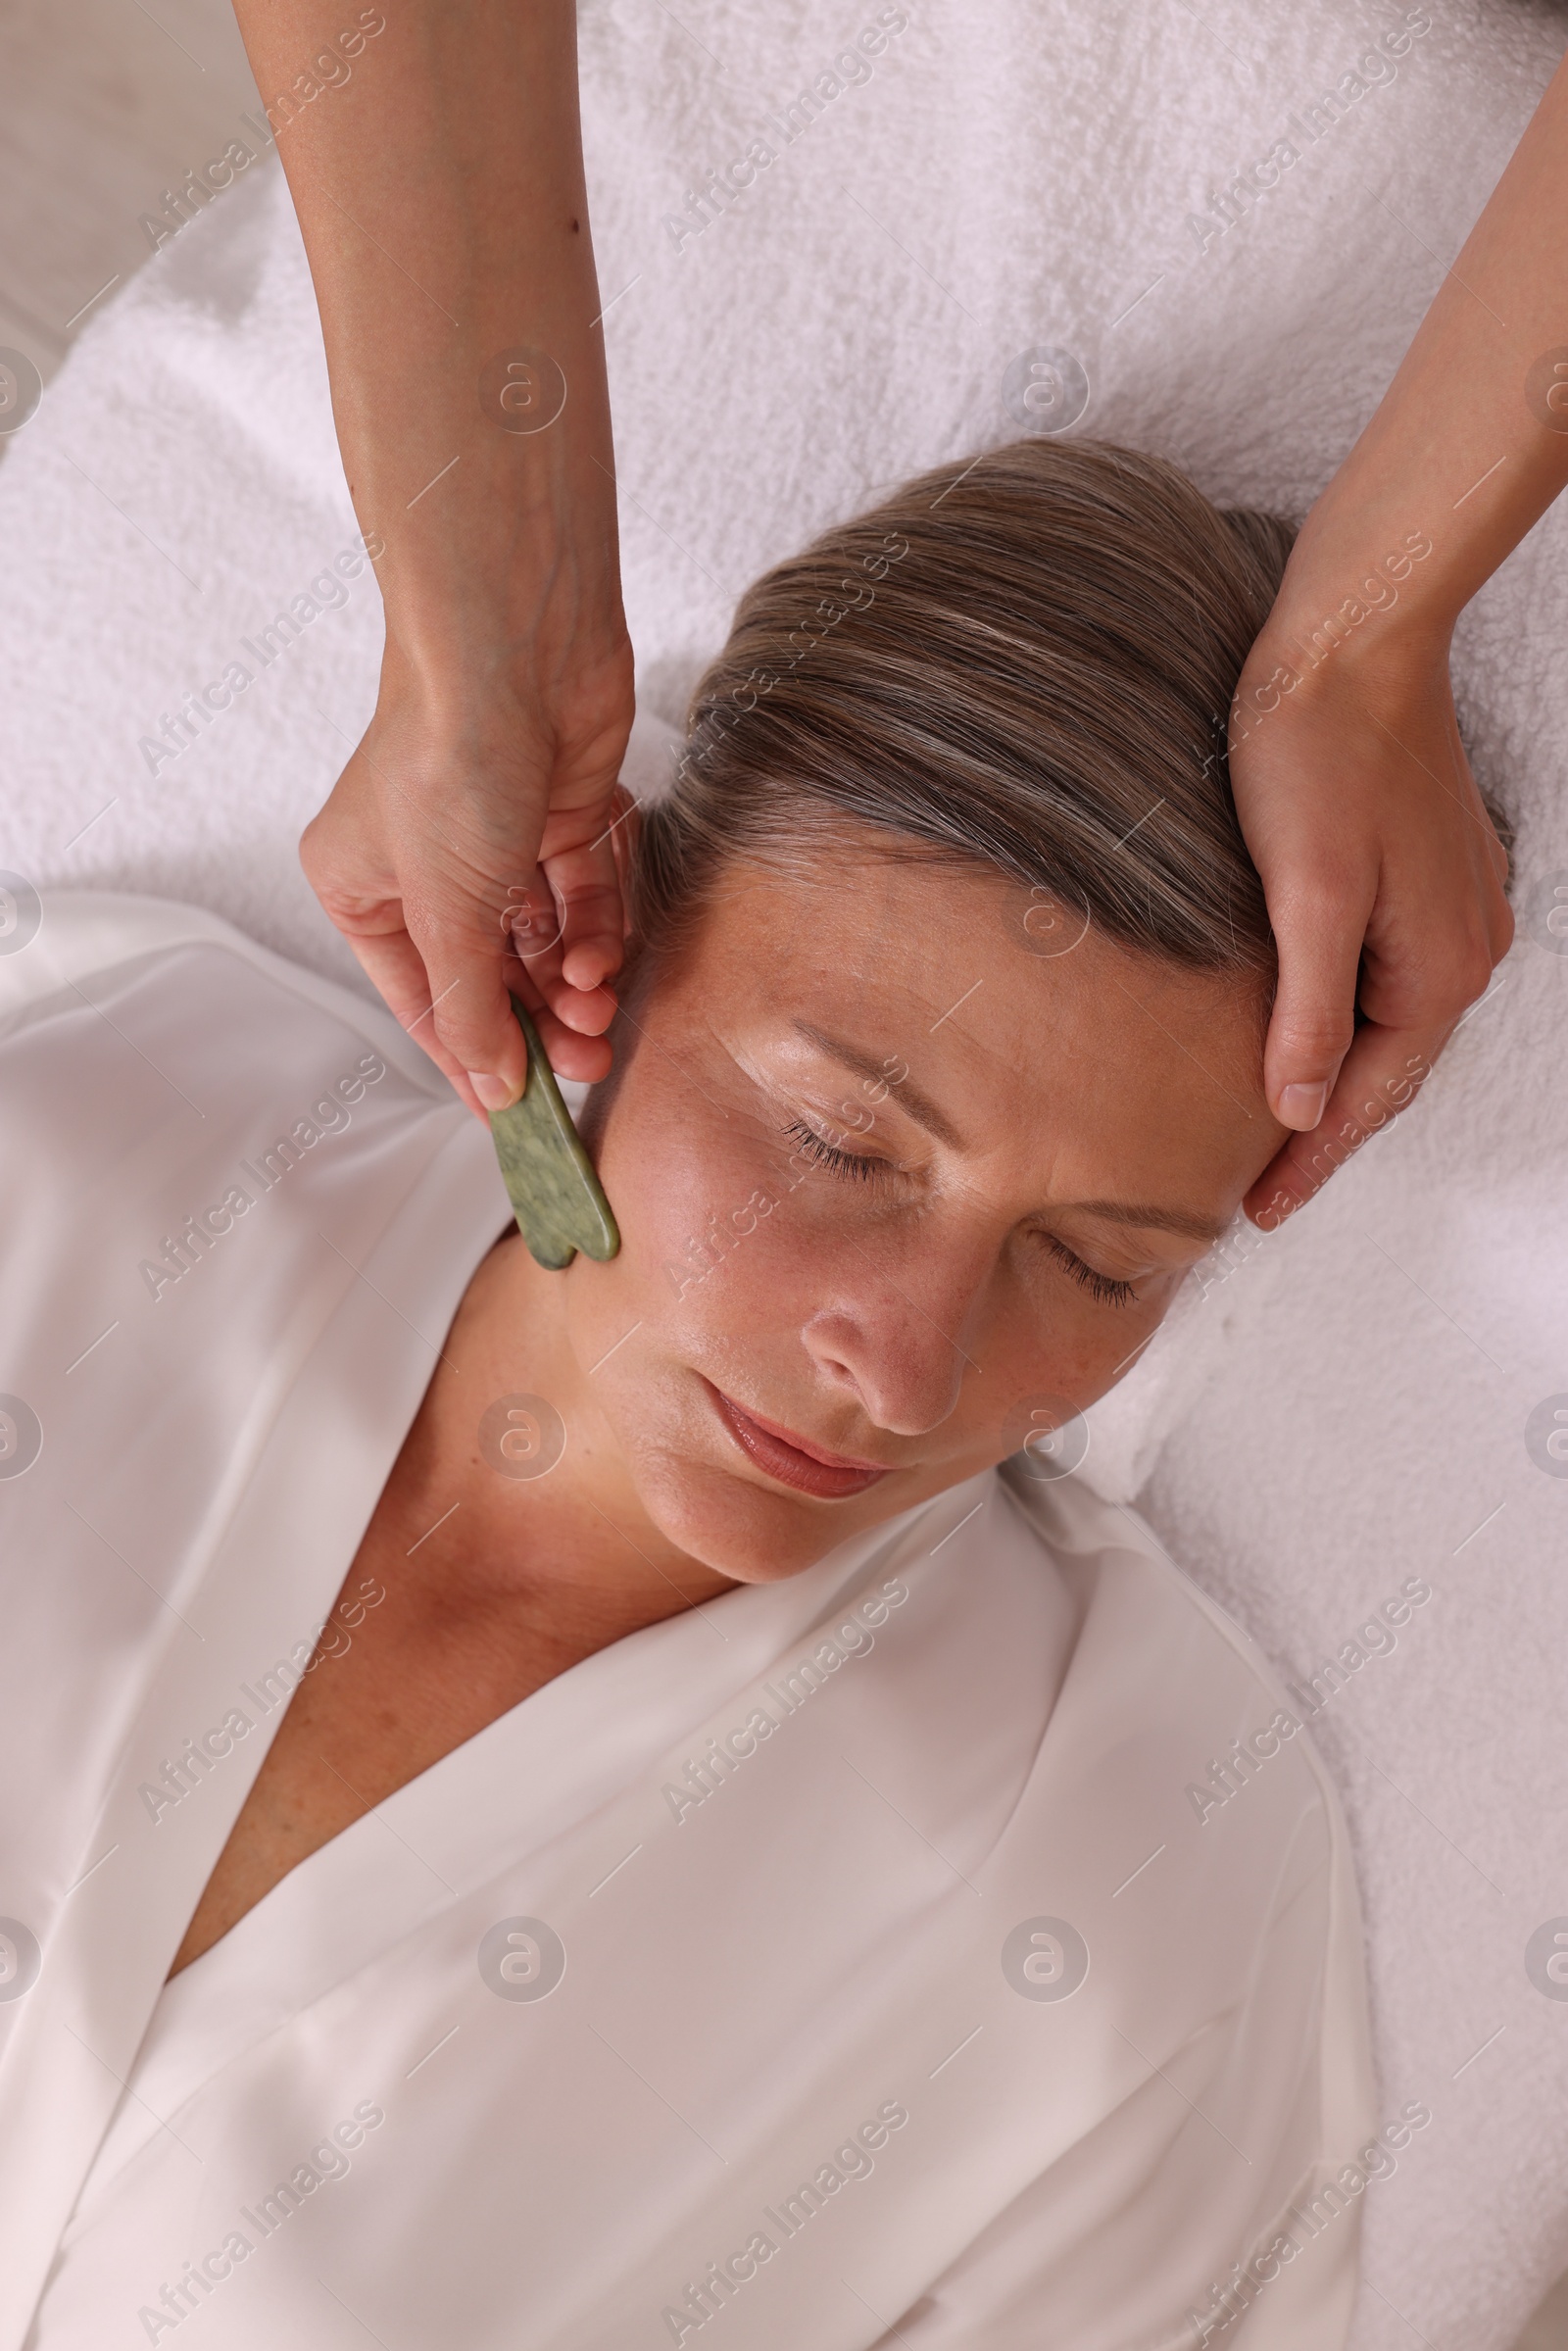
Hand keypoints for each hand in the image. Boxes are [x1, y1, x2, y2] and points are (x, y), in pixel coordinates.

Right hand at [301, 630, 635, 1120]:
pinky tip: (602, 958)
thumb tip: (491, 1086)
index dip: (472, 1060)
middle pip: (490, 977)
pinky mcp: (557, 816)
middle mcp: (423, 868)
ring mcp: (495, 842)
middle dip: (538, 1026)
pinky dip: (593, 933)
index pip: (423, 1001)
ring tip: (596, 1013)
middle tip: (584, 1066)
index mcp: (360, 888)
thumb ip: (470, 1005)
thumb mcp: (446, 908)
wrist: (515, 648)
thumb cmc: (448, 760)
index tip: (517, 1117)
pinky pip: (579, 900)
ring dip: (570, 987)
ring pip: (540, 944)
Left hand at [1228, 620, 1511, 1228]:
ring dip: (1339, 1078)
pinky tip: (1307, 1030)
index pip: (1369, 1099)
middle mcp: (1465, 946)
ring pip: (1390, 1024)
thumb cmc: (1317, 752)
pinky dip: (1347, 1018)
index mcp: (1439, 967)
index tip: (1256, 1212)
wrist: (1355, 636)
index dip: (1310, 1161)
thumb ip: (1308, 1011)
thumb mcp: (1305, 892)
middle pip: (1389, 1070)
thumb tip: (1300, 1112)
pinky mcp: (1428, 870)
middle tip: (1258, 1191)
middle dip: (1326, 1132)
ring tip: (1276, 1129)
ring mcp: (1455, 906)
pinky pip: (1388, 975)